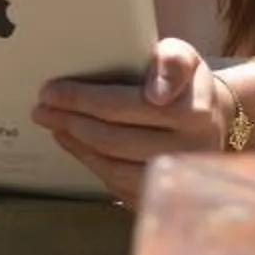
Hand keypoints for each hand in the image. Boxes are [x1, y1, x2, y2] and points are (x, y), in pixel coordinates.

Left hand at [36, 39, 230, 204]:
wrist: (212, 121)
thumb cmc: (187, 85)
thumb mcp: (185, 58)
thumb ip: (171, 61)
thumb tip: (156, 93)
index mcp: (194, 111)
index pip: (125, 105)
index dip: (83, 99)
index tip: (51, 90)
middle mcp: (188, 150)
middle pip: (113, 138)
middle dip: (71, 120)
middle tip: (42, 107)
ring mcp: (175, 178)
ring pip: (111, 165)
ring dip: (75, 143)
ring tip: (53, 123)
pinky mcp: (161, 196)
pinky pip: (116, 183)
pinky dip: (89, 161)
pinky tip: (74, 143)